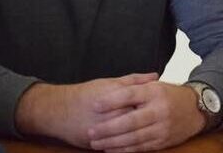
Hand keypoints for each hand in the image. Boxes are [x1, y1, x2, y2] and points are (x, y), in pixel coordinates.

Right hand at [16, 73, 158, 147]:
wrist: (58, 110)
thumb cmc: (85, 94)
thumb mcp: (110, 82)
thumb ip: (134, 80)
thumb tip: (155, 77)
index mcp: (116, 98)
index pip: (142, 103)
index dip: (154, 105)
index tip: (165, 104)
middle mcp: (109, 115)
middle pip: (138, 121)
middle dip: (150, 122)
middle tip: (161, 120)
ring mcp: (102, 131)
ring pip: (128, 137)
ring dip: (141, 136)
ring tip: (152, 132)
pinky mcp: (95, 143)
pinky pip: (116, 147)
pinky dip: (127, 147)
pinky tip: (137, 144)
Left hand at [87, 80, 204, 151]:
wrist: (195, 109)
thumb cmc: (169, 95)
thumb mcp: (154, 86)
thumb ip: (133, 86)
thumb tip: (109, 92)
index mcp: (155, 92)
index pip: (130, 95)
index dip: (112, 100)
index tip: (95, 105)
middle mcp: (160, 109)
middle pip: (130, 120)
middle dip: (108, 128)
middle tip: (91, 131)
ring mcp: (163, 127)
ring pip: (134, 137)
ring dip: (113, 142)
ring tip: (95, 143)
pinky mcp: (164, 141)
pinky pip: (141, 147)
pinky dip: (124, 150)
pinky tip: (111, 149)